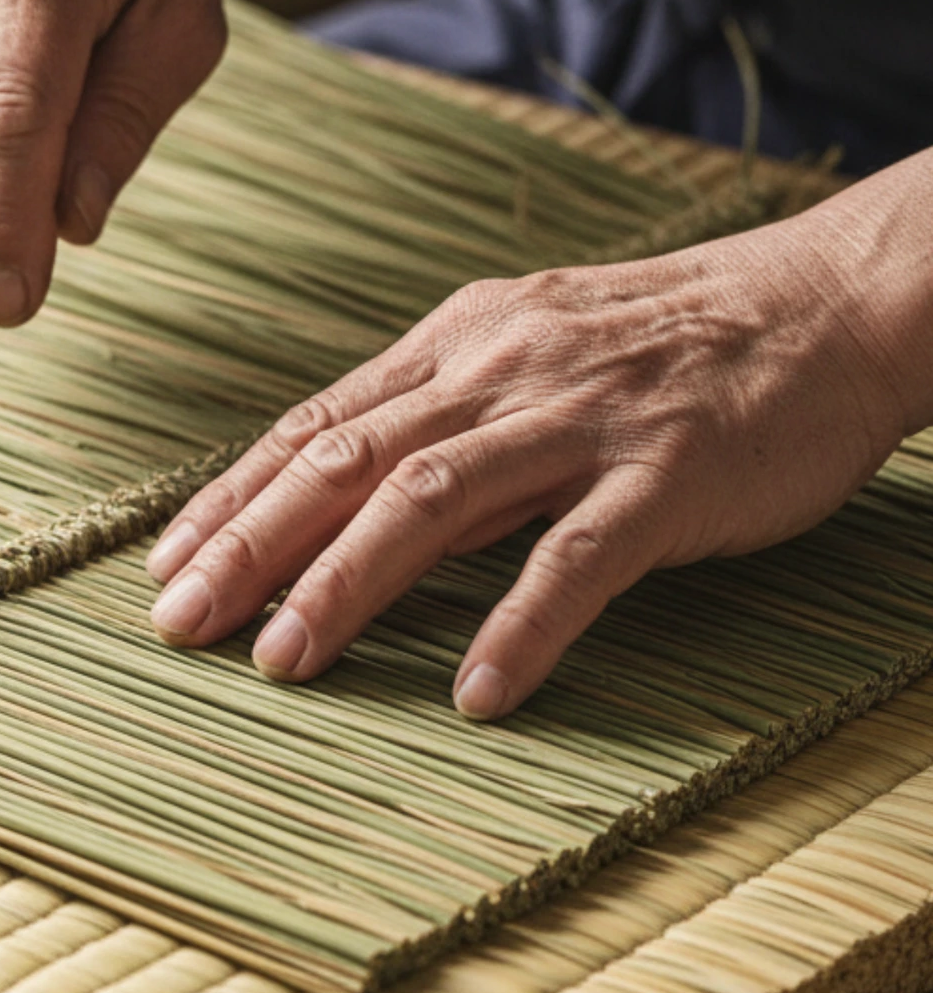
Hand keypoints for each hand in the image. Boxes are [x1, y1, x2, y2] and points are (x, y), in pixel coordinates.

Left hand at [146, 159, 932, 717]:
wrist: (824, 302)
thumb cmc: (665, 340)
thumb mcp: (528, 348)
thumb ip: (438, 416)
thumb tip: (341, 501)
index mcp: (456, 342)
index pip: (317, 427)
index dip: (233, 498)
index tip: (168, 563)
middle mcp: (499, 372)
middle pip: (345, 462)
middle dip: (250, 545)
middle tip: (181, 622)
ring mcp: (580, 420)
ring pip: (431, 499)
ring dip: (345, 583)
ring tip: (281, 660)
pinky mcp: (665, 473)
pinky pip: (578, 555)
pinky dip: (519, 623)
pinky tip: (474, 691)